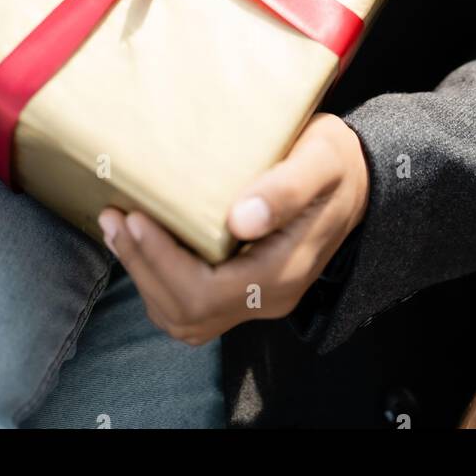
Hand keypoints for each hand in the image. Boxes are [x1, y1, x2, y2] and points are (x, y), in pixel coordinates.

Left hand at [97, 112, 369, 345]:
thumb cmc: (338, 161)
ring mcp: (257, 299)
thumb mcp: (320, 159)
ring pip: (185, 317)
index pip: (206, 291)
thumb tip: (239, 220)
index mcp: (283, 272)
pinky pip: (192, 305)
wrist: (361, 178)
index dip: (162, 261)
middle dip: (142, 266)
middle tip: (114, 217)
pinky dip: (159, 280)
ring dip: (145, 276)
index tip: (136, 217)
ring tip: (118, 229)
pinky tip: (143, 242)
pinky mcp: (246, 287)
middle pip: (187, 311)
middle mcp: (268, 297)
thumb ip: (285, 188)